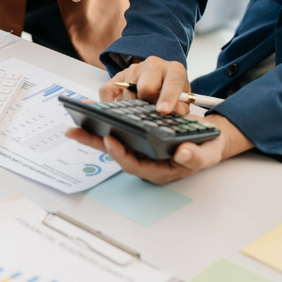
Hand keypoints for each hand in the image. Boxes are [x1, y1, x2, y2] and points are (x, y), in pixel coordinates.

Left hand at [66, 113, 252, 183]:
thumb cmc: (205, 149)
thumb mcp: (207, 154)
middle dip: (93, 142)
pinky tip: (90, 111)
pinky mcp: (135, 137)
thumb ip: (196, 157)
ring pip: (111, 141)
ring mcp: (137, 149)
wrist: (206, 140)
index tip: (110, 140)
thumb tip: (183, 154)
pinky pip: (115, 130)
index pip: (134, 165)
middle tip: (74, 131)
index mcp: (157, 170)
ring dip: (92, 131)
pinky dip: (102, 121)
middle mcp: (143, 160)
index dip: (120, 154)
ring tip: (75, 118)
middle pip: (114, 152)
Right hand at [101, 55, 190, 114]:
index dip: (168, 97)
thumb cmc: (171, 89)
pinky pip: (106, 90)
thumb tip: (177, 112)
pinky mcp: (118, 76)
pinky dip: (108, 102)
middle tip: (152, 113)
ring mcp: (133, 69)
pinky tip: (115, 111)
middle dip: (148, 104)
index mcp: (174, 69)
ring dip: (133, 107)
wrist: (159, 77)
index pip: (172, 83)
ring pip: (129, 93)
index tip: (163, 110)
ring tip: (140, 110)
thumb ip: (181, 106)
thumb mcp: (183, 98)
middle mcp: (153, 65)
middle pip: (146, 87)